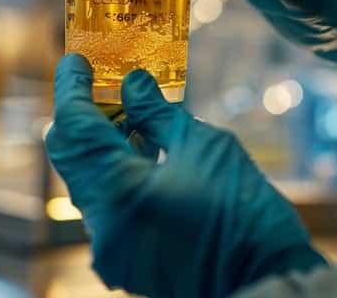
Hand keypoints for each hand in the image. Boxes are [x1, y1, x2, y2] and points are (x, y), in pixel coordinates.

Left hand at [46, 54, 325, 297]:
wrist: (265, 282)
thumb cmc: (243, 212)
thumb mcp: (204, 146)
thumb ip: (156, 113)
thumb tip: (132, 83)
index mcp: (118, 190)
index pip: (74, 127)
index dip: (70, 87)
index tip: (76, 60)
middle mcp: (101, 222)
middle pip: (71, 153)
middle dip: (82, 113)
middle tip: (103, 83)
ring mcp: (108, 243)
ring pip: (84, 176)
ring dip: (100, 140)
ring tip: (128, 111)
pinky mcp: (121, 253)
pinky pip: (102, 199)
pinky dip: (113, 168)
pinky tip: (140, 147)